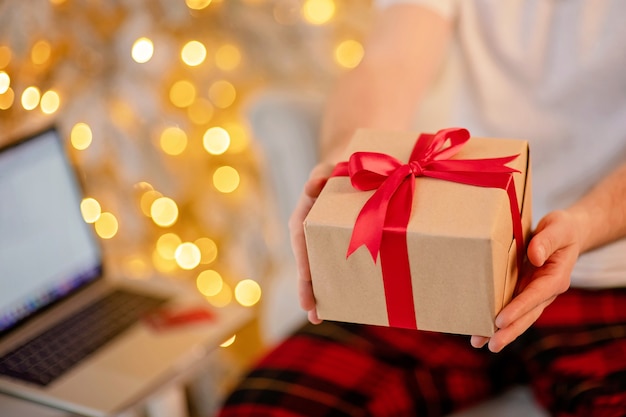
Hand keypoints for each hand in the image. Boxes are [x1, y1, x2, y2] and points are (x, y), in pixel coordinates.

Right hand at [288, 162, 335, 323]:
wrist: (352, 176)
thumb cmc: (338, 173)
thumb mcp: (329, 170)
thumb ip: (321, 175)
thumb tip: (314, 184)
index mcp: (304, 216)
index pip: (300, 240)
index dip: (303, 263)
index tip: (306, 281)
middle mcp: (308, 233)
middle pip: (306, 263)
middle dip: (307, 288)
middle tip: (311, 313)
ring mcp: (320, 243)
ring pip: (316, 270)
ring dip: (317, 293)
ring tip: (318, 318)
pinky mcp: (334, 248)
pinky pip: (332, 268)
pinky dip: (334, 285)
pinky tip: (340, 304)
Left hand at [471, 210, 580, 351]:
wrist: (568, 233)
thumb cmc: (562, 229)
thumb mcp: (558, 228)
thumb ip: (546, 240)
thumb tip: (535, 256)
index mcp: (556, 277)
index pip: (536, 296)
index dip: (519, 308)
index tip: (501, 320)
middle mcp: (546, 290)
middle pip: (528, 315)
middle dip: (510, 331)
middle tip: (491, 344)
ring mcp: (535, 293)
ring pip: (519, 316)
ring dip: (501, 331)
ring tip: (479, 343)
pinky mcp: (525, 290)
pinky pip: (512, 307)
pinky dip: (498, 319)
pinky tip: (481, 328)